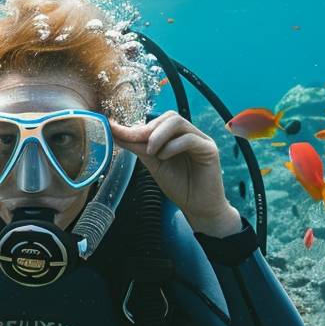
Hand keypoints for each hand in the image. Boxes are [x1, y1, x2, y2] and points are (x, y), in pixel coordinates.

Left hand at [111, 111, 241, 236]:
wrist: (198, 208)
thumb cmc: (179, 186)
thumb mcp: (153, 164)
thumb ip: (137, 147)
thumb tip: (115, 132)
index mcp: (177, 136)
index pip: (157, 122)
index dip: (136, 126)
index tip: (114, 128)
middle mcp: (190, 134)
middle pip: (169, 117)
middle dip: (149, 129)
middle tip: (138, 144)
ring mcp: (201, 140)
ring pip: (178, 122)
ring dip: (158, 135)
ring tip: (151, 152)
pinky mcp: (210, 150)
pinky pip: (189, 139)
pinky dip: (172, 146)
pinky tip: (164, 157)